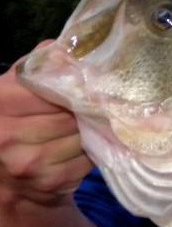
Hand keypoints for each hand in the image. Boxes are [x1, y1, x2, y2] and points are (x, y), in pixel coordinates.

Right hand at [0, 50, 108, 226]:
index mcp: (1, 102)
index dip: (78, 88)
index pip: (54, 88)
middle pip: (72, 115)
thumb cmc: (19, 120)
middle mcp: (7, 133)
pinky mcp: (49, 182)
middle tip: (105, 106)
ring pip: (84, 138)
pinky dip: (95, 153)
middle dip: (90, 111)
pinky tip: (91, 147)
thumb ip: (43, 65)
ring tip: (96, 126)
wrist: (8, 177)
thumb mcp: (20, 88)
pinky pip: (88, 160)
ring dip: (96, 133)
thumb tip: (75, 45)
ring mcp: (28, 162)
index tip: (95, 86)